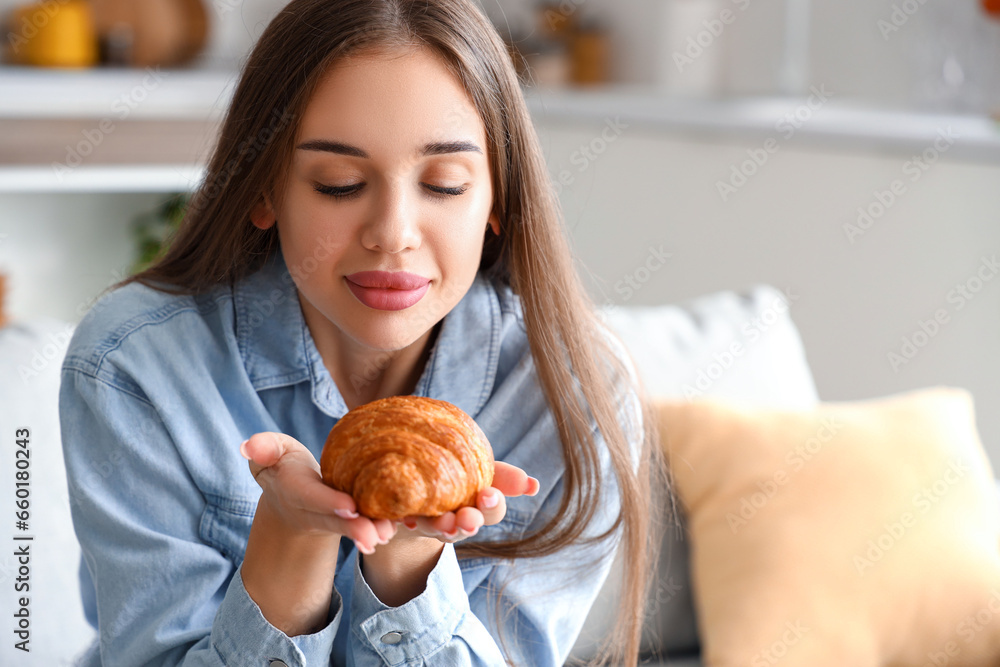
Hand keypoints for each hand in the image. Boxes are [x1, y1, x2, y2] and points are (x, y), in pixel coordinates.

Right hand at [241, 432, 395, 552]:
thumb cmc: (282, 463)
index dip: (328, 502)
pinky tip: (399, 527)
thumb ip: (264, 448)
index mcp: (294, 490)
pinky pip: (363, 524)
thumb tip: (248, 445)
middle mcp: (313, 510)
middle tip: (376, 536)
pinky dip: (380, 527)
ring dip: (370, 532)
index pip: (311, 498)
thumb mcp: (271, 451)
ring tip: (389, 534)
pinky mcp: (348, 518)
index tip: (349, 506)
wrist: (291, 491)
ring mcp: (330, 518)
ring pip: (350, 527)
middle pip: (333, 520)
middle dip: (354, 528)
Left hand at [395, 461, 539, 542]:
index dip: (493, 505)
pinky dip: (409, 522)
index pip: (493, 509)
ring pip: (438, 529)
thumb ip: (504, 476)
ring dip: (441, 526)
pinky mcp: (406, 520)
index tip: (488, 495)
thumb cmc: (457, 473)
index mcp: (479, 505)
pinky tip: (408, 519)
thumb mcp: (481, 468)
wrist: (416, 482)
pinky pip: (406, 524)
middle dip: (468, 522)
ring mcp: (431, 523)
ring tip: (441, 521)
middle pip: (467, 525)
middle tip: (466, 517)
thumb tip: (534, 486)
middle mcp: (458, 520)